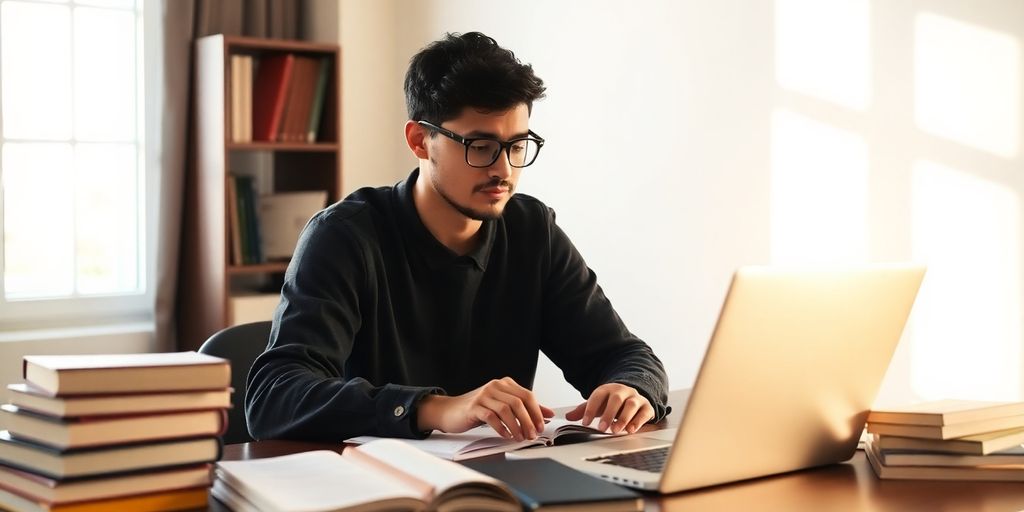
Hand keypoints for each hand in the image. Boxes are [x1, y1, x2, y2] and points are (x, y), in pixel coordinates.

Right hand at [417, 377, 554, 440]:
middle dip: (529, 420)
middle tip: (532, 435)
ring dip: (516, 426)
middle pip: (519, 402)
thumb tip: (548, 414)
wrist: (450, 411)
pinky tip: (506, 436)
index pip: (527, 395)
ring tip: (520, 438)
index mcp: (504, 384)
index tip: (542, 426)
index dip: (537, 412)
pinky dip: (501, 428)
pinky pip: (491, 417)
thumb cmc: (478, 410)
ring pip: (506, 409)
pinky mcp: (474, 407)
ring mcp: (484, 395)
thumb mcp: (503, 406)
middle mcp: (495, 386)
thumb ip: (524, 409)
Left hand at [565, 383, 653, 434]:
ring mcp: (635, 398)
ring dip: (623, 418)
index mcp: (608, 389)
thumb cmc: (612, 402)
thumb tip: (567, 416)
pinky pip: (644, 412)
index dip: (590, 409)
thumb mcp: (597, 404)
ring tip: (616, 430)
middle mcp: (622, 391)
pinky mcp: (646, 407)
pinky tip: (631, 430)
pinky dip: (638, 421)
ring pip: (631, 405)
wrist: (632, 395)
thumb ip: (583, 411)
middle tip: (602, 428)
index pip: (598, 396)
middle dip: (608, 414)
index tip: (585, 423)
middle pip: (616, 399)